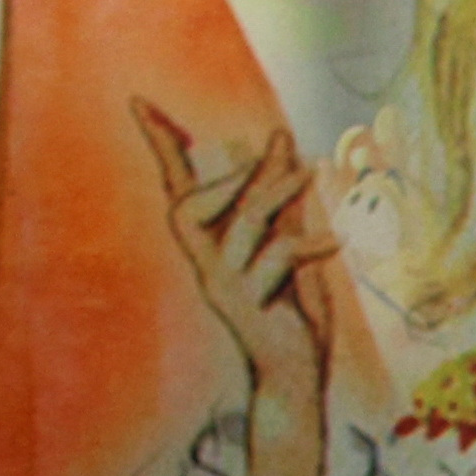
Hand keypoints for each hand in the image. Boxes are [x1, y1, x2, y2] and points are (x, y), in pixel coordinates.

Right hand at [144, 107, 336, 475]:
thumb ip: (278, 199)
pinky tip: (335, 241)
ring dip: (277, 190)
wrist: (294, 374)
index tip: (140, 101)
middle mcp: (205, 262)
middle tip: (282, 144)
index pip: (177, 184)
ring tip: (311, 169)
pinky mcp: (253, 306)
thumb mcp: (283, 243)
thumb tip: (277, 139)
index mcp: (207, 244)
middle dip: (237, 172)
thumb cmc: (288, 308)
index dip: (162, 144)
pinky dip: (307, 245)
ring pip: (244, 223)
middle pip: (198, 203)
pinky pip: (278, 260)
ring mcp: (224, 286)